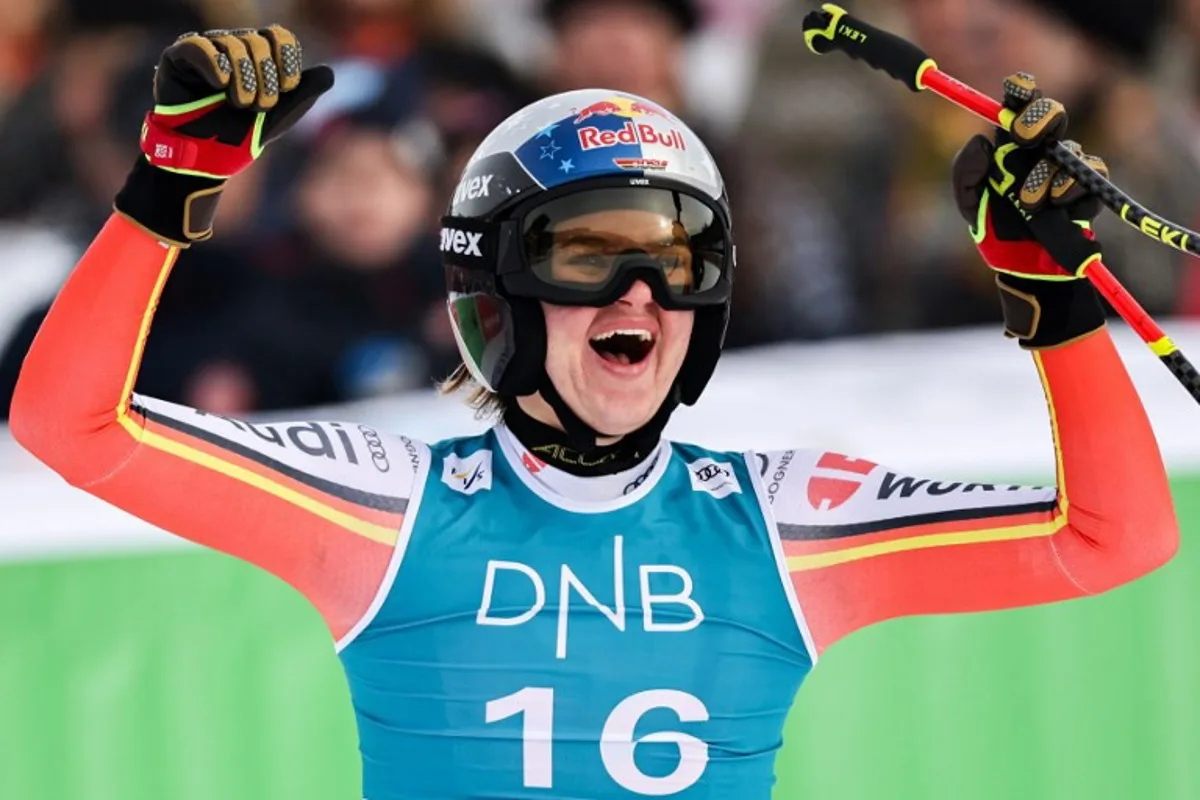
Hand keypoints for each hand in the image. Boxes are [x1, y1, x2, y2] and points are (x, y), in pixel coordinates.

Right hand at [114, 27, 333, 244]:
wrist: (208, 157)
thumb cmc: (244, 135)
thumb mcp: (283, 115)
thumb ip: (306, 92)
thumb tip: (328, 73)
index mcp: (257, 55)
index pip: (279, 37)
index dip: (288, 61)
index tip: (287, 88)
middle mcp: (231, 46)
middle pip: (258, 41)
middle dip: (266, 78)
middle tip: (260, 106)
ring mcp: (205, 49)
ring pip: (231, 44)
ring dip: (243, 79)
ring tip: (241, 104)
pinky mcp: (177, 58)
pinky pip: (199, 46)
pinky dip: (214, 65)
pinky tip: (221, 85)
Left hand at [950, 72, 1107, 346]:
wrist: (1023, 273)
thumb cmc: (996, 235)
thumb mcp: (971, 206)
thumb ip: (965, 174)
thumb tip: (980, 141)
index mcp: (1010, 151)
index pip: (1019, 109)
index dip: (1022, 92)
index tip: (1016, 88)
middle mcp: (1041, 154)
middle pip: (1053, 114)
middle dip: (1041, 117)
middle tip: (1022, 137)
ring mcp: (1066, 172)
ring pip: (1068, 150)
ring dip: (1045, 174)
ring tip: (1030, 204)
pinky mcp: (1087, 193)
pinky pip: (1089, 176)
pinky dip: (1070, 189)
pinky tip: (1055, 206)